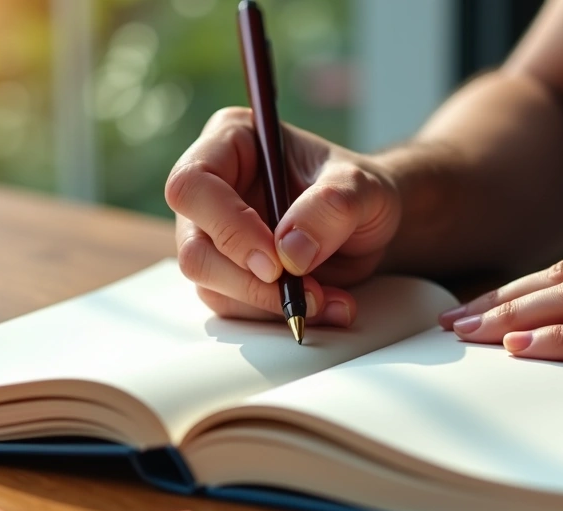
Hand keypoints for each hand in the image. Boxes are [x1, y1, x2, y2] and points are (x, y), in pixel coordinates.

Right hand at [166, 107, 399, 326]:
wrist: (368, 225)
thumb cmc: (359, 191)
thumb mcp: (364, 187)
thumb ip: (332, 207)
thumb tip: (290, 252)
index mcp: (230, 142)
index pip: (193, 184)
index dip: (228, 227)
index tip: (276, 263)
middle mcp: (211, 190)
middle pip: (193, 247)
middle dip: (248, 281)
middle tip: (303, 293)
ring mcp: (213, 235)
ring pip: (210, 285)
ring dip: (268, 304)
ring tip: (328, 300)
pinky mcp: (227, 274)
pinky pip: (234, 308)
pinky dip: (278, 315)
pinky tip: (325, 306)